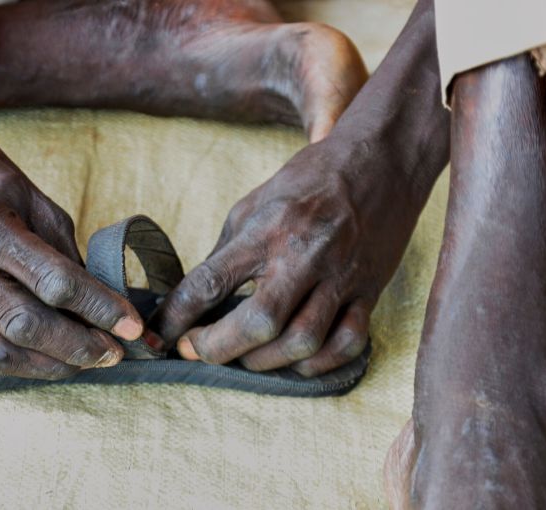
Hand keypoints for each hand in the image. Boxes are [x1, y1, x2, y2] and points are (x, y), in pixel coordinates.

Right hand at [0, 127, 143, 379]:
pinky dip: (20, 363)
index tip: (131, 326)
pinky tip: (49, 360)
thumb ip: (66, 255)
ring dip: (50, 365)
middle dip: (78, 346)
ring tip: (87, 361)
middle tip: (114, 353)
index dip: (98, 308)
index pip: (52, 280)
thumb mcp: (38, 202)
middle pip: (23, 323)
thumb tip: (102, 305)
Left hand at [151, 138, 426, 375]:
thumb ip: (227, 250)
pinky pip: (347, 344)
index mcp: (267, 229)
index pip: (210, 282)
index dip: (177, 316)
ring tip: (245, 356)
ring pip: (303, 342)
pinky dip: (317, 363)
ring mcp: (341, 277)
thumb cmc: (310, 179)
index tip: (163, 332)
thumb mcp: (254, 202)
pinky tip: (296, 359)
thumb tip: (198, 298)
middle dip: (217, 349)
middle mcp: (303, 256)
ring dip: (264, 362)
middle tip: (197, 350)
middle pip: (258, 324)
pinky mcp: (370, 292)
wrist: (382, 160)